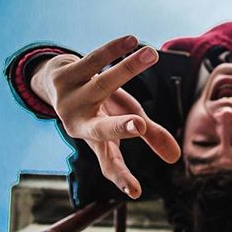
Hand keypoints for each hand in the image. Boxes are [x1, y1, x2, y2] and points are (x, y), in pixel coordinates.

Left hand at [31, 36, 180, 197]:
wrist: (55, 84)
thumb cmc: (99, 107)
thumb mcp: (123, 121)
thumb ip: (150, 136)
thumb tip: (176, 158)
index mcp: (95, 141)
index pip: (110, 164)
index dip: (122, 177)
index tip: (135, 192)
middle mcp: (80, 124)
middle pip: (102, 128)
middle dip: (120, 127)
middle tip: (139, 125)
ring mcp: (70, 100)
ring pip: (103, 83)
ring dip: (128, 68)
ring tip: (152, 53)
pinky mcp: (64, 76)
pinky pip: (93, 60)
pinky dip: (113, 49)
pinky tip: (131, 40)